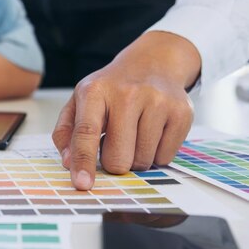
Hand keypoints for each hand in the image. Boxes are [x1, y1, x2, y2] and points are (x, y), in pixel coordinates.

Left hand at [52, 31, 201, 189]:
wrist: (153, 63)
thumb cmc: (110, 90)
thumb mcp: (79, 102)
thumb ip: (67, 132)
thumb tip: (68, 162)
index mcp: (95, 91)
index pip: (86, 132)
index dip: (84, 161)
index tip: (83, 184)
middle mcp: (127, 93)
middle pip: (118, 158)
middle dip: (114, 163)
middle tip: (115, 144)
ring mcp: (158, 102)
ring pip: (142, 161)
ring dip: (135, 157)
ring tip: (134, 133)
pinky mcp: (182, 113)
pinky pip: (165, 157)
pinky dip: (156, 153)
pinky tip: (152, 131)